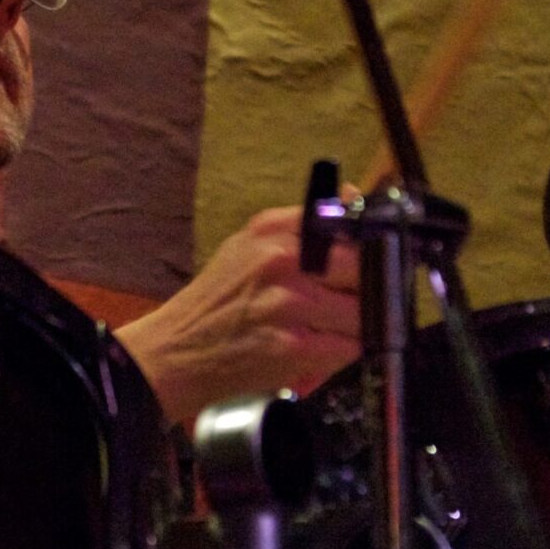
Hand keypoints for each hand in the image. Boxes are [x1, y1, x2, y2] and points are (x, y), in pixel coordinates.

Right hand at [112, 200, 360, 423]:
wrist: (175, 350)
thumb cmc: (216, 301)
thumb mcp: (250, 245)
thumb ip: (303, 224)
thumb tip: (353, 194)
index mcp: (272, 228)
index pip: (347, 222)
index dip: (370, 245)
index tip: (374, 258)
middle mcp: (280, 258)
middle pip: (363, 268)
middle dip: (367, 290)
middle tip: (351, 303)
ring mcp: (288, 302)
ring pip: (362, 312)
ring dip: (356, 328)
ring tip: (331, 331)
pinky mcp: (294, 346)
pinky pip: (348, 347)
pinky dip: (343, 354)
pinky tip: (322, 352)